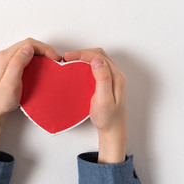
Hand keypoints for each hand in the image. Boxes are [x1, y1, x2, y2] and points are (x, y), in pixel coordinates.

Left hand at [0, 38, 60, 159]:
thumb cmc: (0, 100)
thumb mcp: (10, 83)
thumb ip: (18, 64)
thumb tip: (28, 48)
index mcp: (5, 57)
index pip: (28, 44)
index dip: (44, 48)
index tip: (55, 58)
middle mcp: (4, 56)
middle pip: (28, 45)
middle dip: (44, 50)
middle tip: (56, 59)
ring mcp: (6, 61)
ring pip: (27, 51)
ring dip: (40, 54)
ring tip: (51, 62)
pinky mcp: (8, 67)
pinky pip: (24, 58)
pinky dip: (35, 59)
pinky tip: (41, 67)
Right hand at [63, 48, 126, 163]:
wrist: (113, 131)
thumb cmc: (108, 118)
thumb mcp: (104, 100)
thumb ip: (102, 79)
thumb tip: (96, 60)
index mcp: (116, 77)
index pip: (98, 56)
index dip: (82, 54)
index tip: (68, 57)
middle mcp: (116, 75)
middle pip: (99, 55)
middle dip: (82, 53)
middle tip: (67, 58)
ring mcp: (112, 79)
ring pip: (98, 60)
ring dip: (85, 58)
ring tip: (72, 61)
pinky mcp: (108, 84)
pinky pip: (97, 68)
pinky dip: (87, 65)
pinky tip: (79, 70)